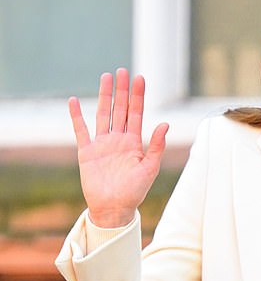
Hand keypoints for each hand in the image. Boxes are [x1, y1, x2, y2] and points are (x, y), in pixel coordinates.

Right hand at [69, 68, 168, 227]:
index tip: (140, 78)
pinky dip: (76, 116)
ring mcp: (102, 144)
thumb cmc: (134, 192)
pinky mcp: (86, 152)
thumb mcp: (150, 169)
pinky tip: (73, 101)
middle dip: (122, 90)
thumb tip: (165, 124)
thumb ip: (156, 146)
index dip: (138, 96)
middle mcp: (118, 140)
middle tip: (123, 71)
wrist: (114, 209)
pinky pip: (80, 130)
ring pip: (103, 114)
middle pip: (120, 109)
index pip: (136, 114)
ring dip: (104, 96)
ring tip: (106, 77)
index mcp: (134, 143)